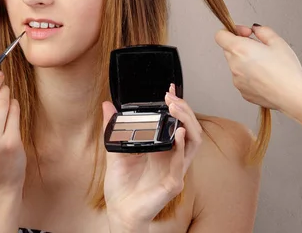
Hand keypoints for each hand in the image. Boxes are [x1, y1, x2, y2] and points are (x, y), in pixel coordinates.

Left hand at [103, 84, 202, 227]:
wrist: (119, 211)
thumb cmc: (122, 186)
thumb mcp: (115, 150)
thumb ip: (113, 128)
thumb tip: (107, 106)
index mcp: (163, 149)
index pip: (178, 124)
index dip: (179, 107)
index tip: (170, 90)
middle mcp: (173, 158)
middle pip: (191, 130)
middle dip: (185, 110)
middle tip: (171, 97)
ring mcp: (175, 171)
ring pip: (194, 143)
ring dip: (187, 123)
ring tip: (176, 109)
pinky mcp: (172, 184)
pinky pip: (181, 165)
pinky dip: (181, 148)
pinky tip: (177, 135)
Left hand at [215, 24, 301, 110]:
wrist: (292, 95)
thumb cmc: (286, 70)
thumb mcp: (277, 42)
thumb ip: (262, 31)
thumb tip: (255, 29)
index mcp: (239, 49)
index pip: (220, 35)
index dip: (231, 31)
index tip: (246, 33)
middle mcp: (234, 65)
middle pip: (228, 50)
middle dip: (241, 46)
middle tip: (259, 49)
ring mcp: (236, 80)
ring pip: (235, 65)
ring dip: (245, 62)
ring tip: (266, 65)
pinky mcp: (242, 91)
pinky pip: (241, 78)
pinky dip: (250, 76)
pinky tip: (266, 77)